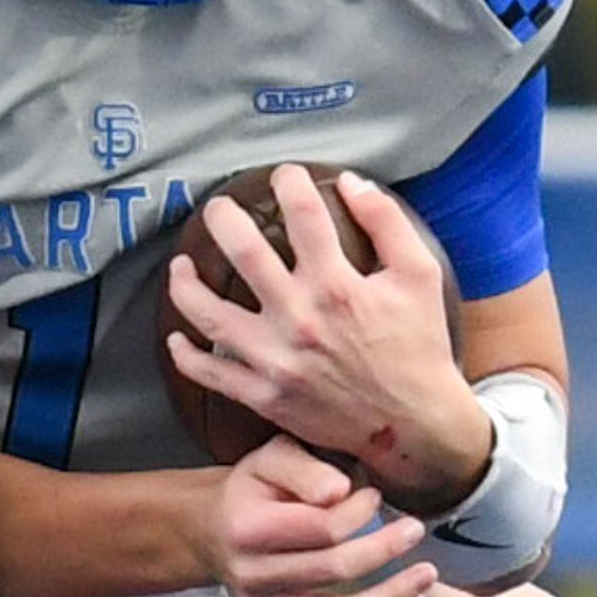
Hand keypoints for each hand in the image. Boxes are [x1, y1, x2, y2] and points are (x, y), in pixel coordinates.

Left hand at [167, 167, 487, 510]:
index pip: (305, 219)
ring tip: (179, 264)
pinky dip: (186, 354)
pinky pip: (210, 373)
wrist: (410, 421)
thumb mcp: (419, 275)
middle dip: (225, 220)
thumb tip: (350, 182)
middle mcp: (300, 319)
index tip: (284, 175)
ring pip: (210, 314)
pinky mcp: (263, 394)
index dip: (291, 186)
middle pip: (245, 255)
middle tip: (216, 208)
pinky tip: (177, 336)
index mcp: (339, 286)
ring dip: (186, 285)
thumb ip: (387, 223)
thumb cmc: (417, 344)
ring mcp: (276, 359)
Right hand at [217, 435, 432, 596]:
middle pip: (333, 572)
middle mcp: (250, 577)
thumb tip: (340, 491)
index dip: (360, 513)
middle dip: (385, 551)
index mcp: (247, 529)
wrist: (217, 532)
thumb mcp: (273, 458)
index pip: (323, 528)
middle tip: (416, 531)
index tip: (375, 496)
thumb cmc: (256, 489)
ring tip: (426, 578)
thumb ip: (306, 469)